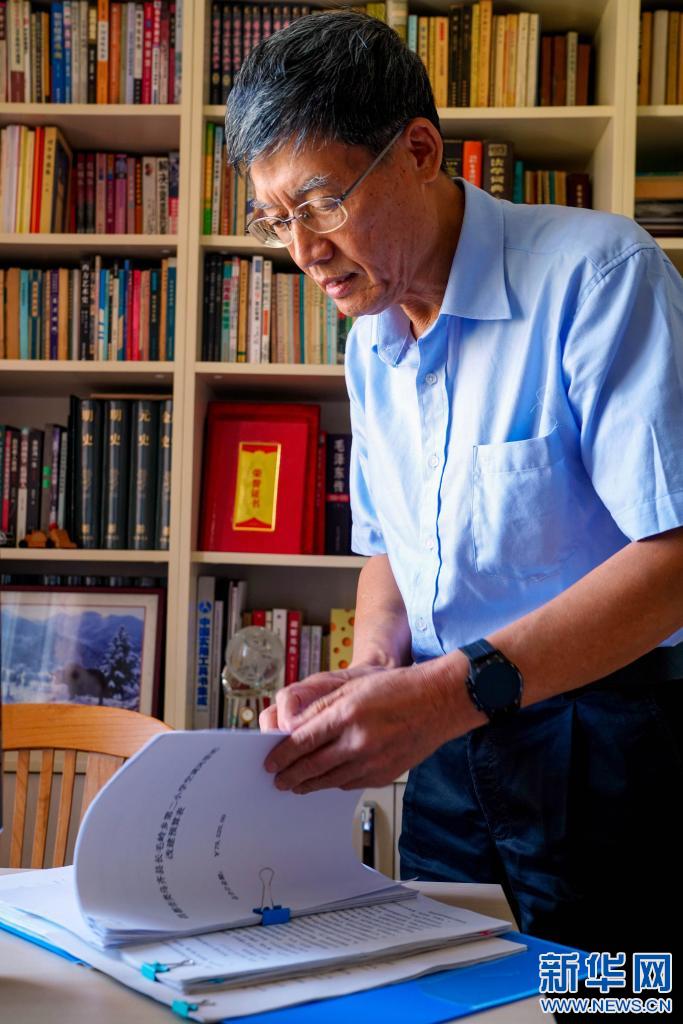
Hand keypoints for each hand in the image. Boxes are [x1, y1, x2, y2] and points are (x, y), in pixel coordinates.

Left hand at [263, 655, 479, 792]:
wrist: (438, 702)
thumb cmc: (397, 689)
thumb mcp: (353, 687)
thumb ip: (321, 709)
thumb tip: (293, 729)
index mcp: (347, 715)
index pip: (303, 742)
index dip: (282, 755)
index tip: (269, 763)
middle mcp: (359, 742)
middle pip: (313, 766)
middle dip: (291, 776)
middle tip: (277, 780)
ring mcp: (374, 762)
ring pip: (331, 780)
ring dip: (310, 784)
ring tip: (296, 785)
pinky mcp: (385, 775)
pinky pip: (351, 784)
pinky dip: (335, 783)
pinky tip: (327, 780)